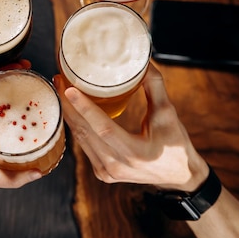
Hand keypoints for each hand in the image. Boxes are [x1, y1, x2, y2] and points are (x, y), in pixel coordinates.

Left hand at [54, 64, 207, 191]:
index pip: (103, 128)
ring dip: (69, 113)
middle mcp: (116, 166)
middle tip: (59, 80)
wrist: (179, 176)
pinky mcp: (101, 172)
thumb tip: (142, 61)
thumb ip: (154, 87)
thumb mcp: (168, 114)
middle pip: (84, 132)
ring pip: (80, 138)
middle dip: (68, 104)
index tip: (69, 88)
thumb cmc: (175, 144)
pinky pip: (84, 145)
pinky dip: (77, 126)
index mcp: (135, 153)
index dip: (84, 108)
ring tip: (60, 89)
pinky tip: (70, 109)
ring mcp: (106, 172)